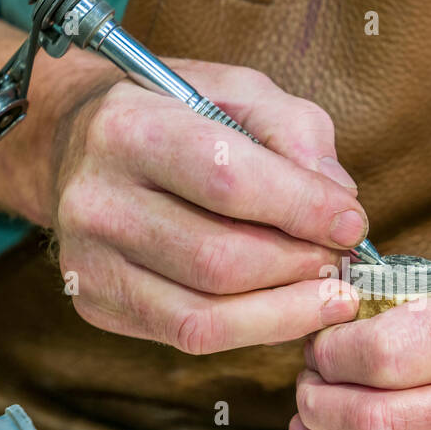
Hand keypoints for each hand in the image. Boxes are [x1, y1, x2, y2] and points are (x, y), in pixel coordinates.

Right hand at [49, 59, 365, 351]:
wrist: (78, 143)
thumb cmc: (175, 114)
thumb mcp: (238, 92)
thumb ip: (295, 131)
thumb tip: (338, 199)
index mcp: (128, 127)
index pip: (228, 181)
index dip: (302, 209)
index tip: (352, 223)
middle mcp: (97, 199)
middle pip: (220, 259)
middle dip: (300, 265)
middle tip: (343, 260)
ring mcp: (88, 260)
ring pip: (206, 313)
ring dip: (286, 310)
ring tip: (329, 293)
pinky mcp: (96, 302)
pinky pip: (189, 337)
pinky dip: (253, 330)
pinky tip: (288, 310)